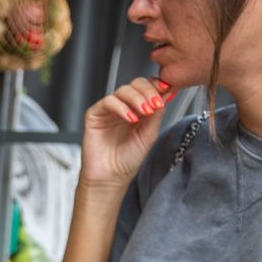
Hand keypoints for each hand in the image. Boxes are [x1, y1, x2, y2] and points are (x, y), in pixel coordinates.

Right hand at [82, 77, 173, 193]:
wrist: (111, 176)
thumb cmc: (128, 159)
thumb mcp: (150, 133)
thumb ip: (157, 113)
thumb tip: (167, 93)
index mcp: (139, 109)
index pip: (148, 88)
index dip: (157, 86)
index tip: (167, 89)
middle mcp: (124, 106)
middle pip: (136, 84)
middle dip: (148, 91)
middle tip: (155, 104)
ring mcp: (109, 109)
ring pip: (123, 90)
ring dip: (137, 98)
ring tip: (145, 112)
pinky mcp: (94, 114)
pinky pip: (108, 101)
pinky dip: (121, 107)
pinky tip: (130, 118)